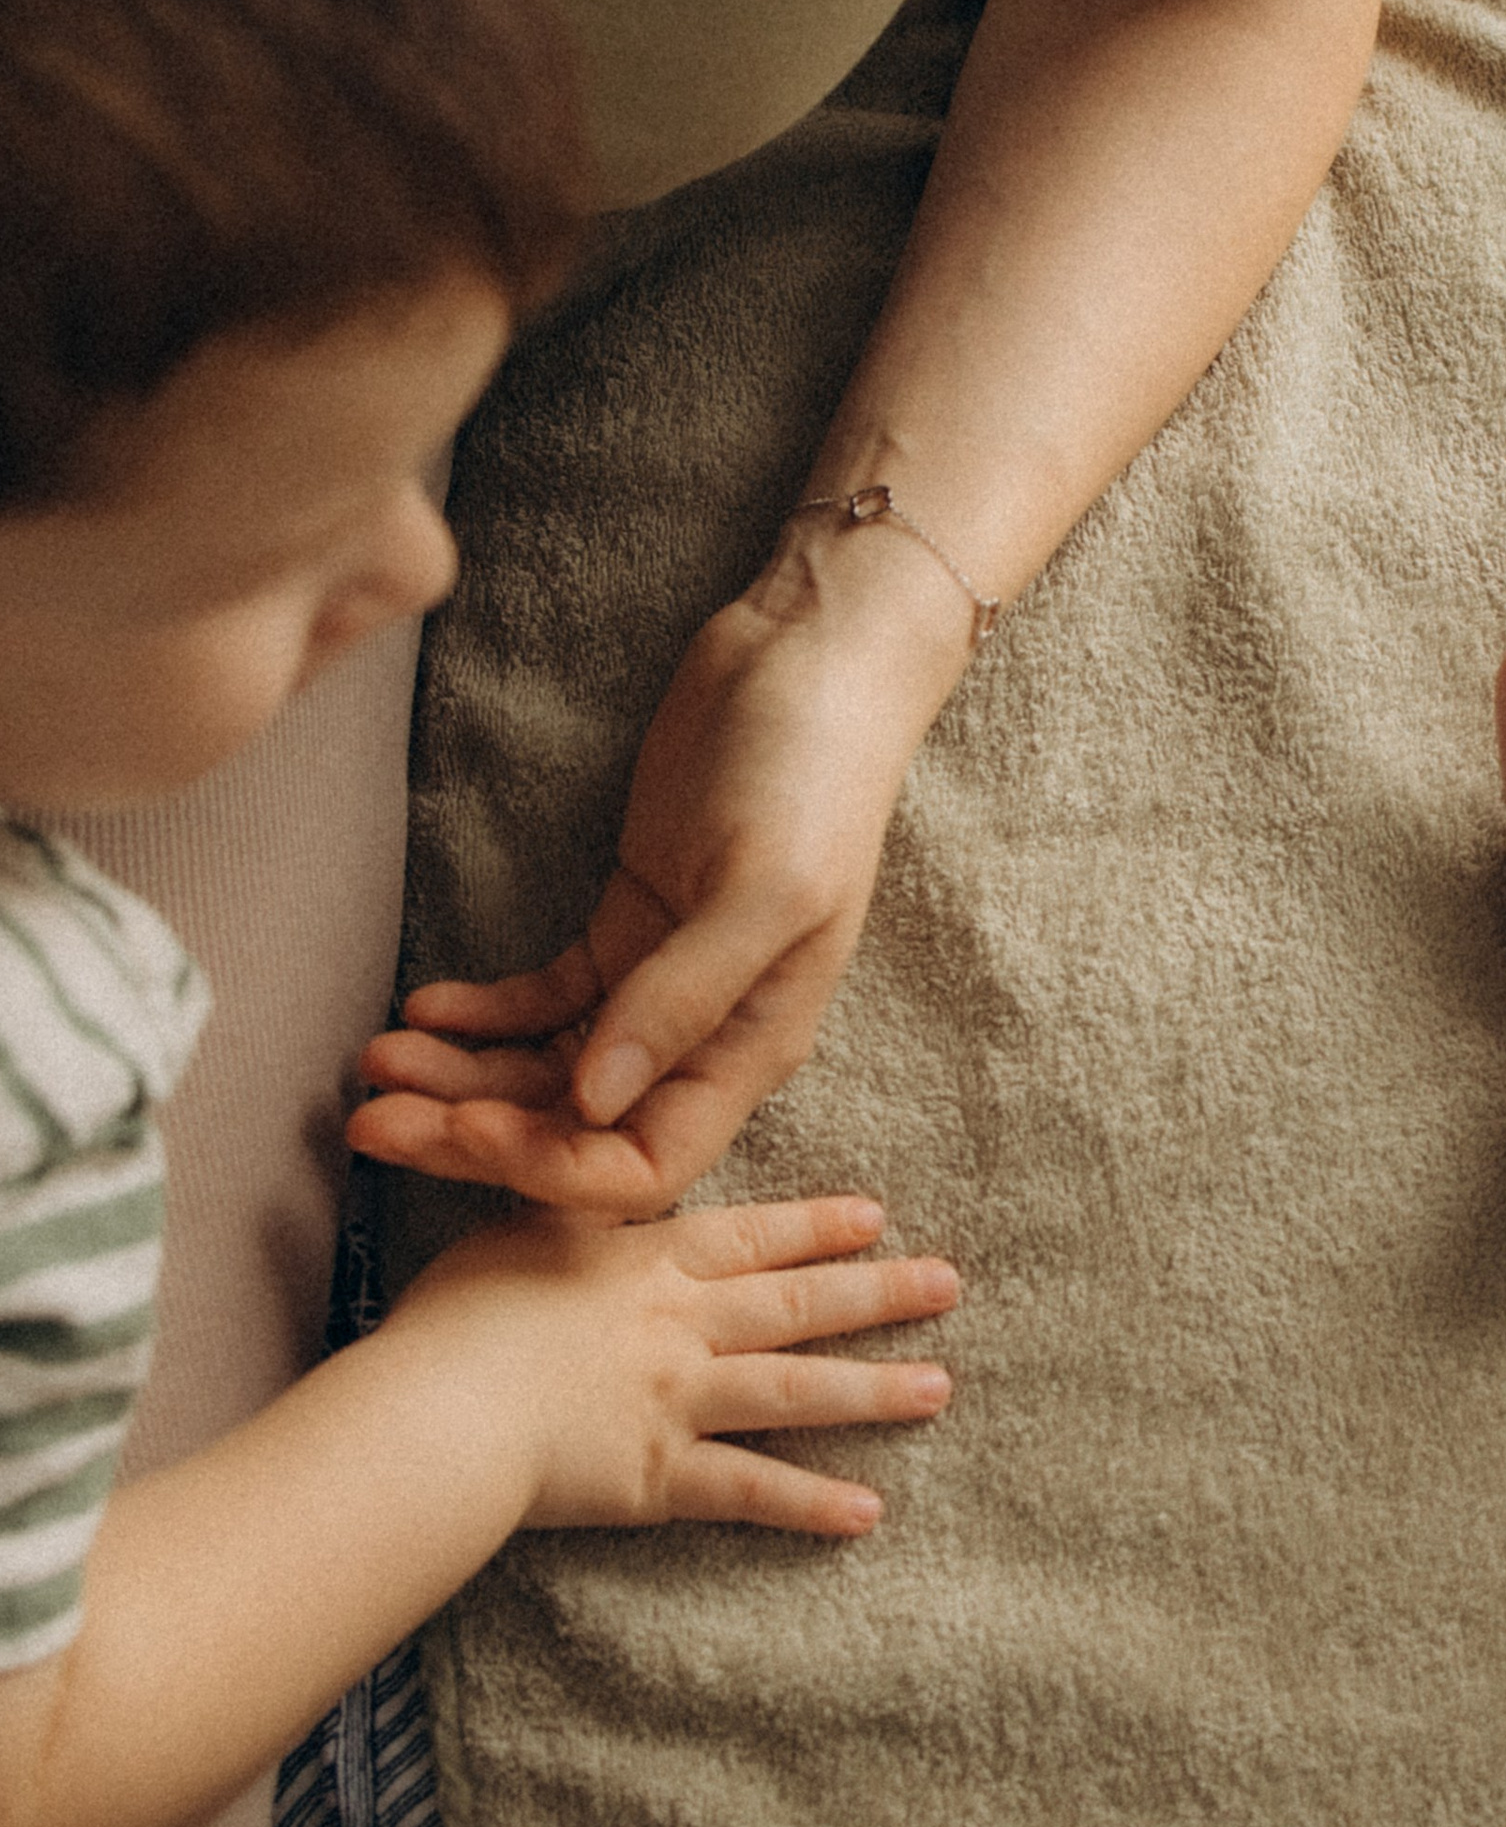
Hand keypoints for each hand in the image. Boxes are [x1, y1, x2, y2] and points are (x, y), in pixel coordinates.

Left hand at [351, 573, 960, 1214]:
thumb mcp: (765, 887)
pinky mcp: (627, 925)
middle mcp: (704, 1035)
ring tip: (375, 1057)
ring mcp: (660, 982)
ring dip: (459, 1077)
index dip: (552, 1167)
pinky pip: (540, 1000)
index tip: (465, 1126)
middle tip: (372, 1120)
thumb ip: (687, 997)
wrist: (808, 659)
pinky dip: (479, 1014)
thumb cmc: (812, 771)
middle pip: (576, 1130)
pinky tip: (423, 1002)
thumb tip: (595, 1102)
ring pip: (544, 1071)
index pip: (648, 1165)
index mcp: (752, 1045)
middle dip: (473, 1133)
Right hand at [388, 1192, 957, 1534]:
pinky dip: (811, 1503)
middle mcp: (680, 1327)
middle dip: (877, 1293)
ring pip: (796, 1389)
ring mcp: (678, 1402)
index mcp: (645, 1264)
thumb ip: (565, 1218)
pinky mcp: (660, 1478)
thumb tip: (580, 1175)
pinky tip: (869, 1510)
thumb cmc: (454, 1321)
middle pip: (795, 1304)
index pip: (750, 1238)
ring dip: (873, 1389)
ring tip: (939, 1387)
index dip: (815, 1227)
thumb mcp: (513, 1237)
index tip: (875, 1218)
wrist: (438, 1411)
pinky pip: (751, 1491)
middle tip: (948, 1284)